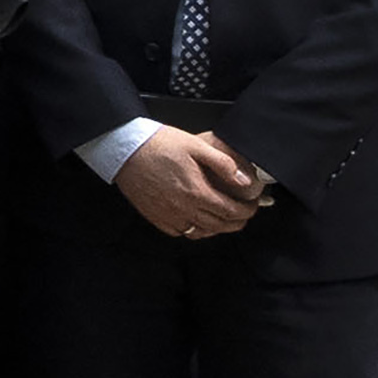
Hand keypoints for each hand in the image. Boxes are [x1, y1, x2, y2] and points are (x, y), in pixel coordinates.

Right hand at [121, 129, 265, 239]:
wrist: (125, 149)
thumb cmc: (157, 145)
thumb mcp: (196, 146)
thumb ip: (222, 163)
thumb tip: (242, 180)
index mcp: (196, 191)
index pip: (231, 211)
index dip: (247, 210)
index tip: (252, 205)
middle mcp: (183, 208)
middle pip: (219, 225)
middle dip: (237, 222)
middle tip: (244, 214)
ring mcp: (168, 215)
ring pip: (201, 233)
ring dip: (217, 228)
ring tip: (224, 219)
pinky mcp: (156, 217)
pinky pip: (180, 232)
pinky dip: (194, 230)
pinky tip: (197, 221)